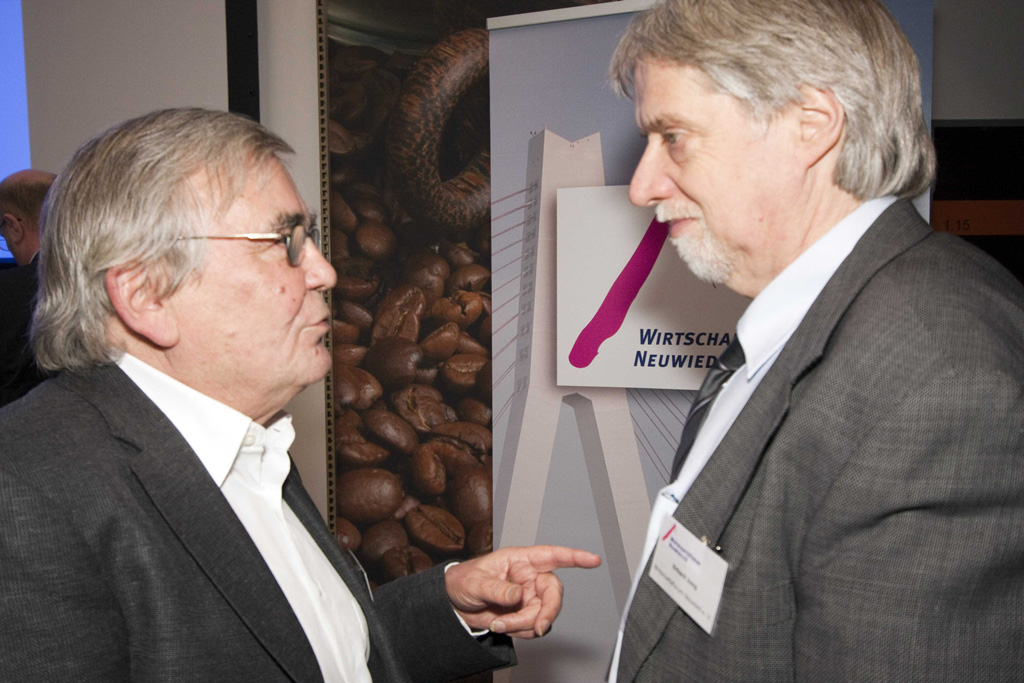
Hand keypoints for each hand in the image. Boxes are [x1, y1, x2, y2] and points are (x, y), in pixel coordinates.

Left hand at [444, 545, 600, 638]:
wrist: (454, 604)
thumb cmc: (463, 581)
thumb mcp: (476, 582)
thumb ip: (498, 588)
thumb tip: (518, 594)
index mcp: (520, 560)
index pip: (552, 555)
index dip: (574, 557)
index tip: (593, 560)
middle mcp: (529, 578)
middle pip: (554, 593)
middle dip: (548, 611)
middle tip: (537, 627)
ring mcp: (529, 597)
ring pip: (543, 615)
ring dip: (524, 625)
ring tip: (499, 624)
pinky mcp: (526, 615)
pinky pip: (533, 627)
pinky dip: (520, 632)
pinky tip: (502, 626)